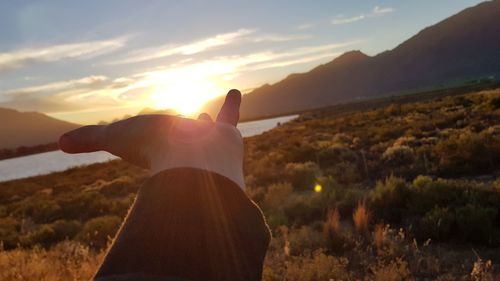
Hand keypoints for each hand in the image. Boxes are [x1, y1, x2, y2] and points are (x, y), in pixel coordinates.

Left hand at [59, 89, 244, 186]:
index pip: (148, 142)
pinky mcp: (226, 136)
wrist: (194, 160)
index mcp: (157, 152)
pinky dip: (233, 104)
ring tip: (210, 121)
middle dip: (176, 137)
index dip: (141, 137)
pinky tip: (236, 91)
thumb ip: (90, 138)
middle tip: (178, 135)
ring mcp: (205, 144)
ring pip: (206, 131)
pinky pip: (229, 116)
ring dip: (207, 124)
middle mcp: (181, 150)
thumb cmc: (152, 148)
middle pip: (177, 140)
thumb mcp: (114, 137)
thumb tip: (58, 143)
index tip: (137, 136)